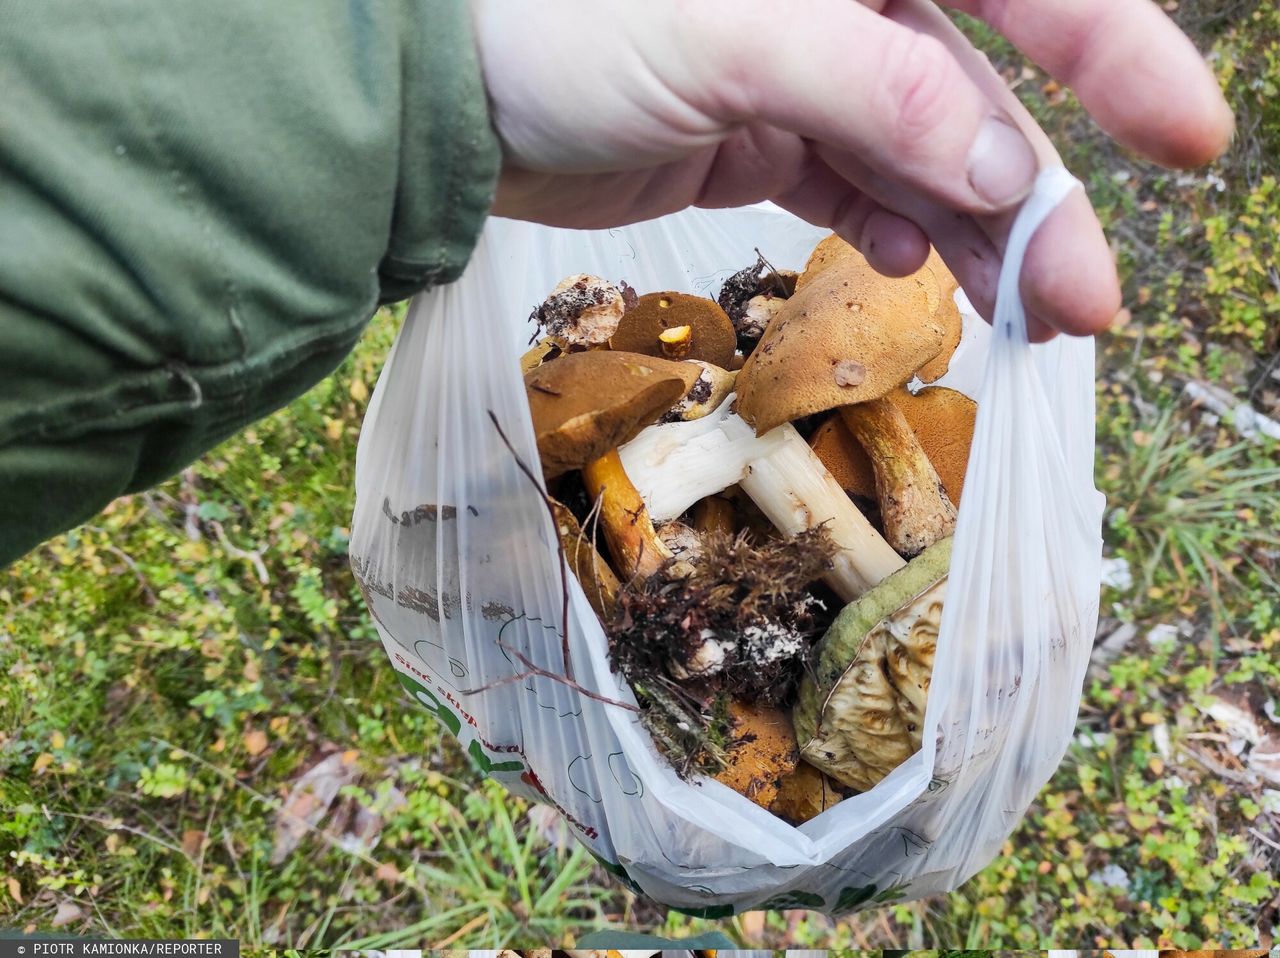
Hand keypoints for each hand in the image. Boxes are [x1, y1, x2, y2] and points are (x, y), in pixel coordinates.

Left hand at [470, 0, 1231, 341]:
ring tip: (1027, 316)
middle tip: (1088, 302)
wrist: (448, 101)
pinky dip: (893, 228)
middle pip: (977, 95)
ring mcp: (807, 69)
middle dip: (1036, 198)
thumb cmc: (554, 29)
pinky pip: (860, 184)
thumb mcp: (721, 40)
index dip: (1111, 49)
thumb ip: (872, 88)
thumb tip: (1005, 167)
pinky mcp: (767, 133)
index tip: (1186, 138)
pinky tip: (910, 267)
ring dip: (976, 238)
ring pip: (924, 157)